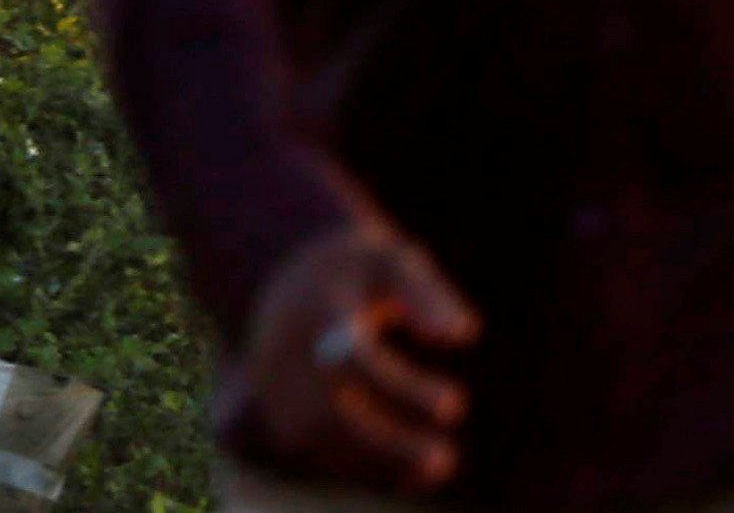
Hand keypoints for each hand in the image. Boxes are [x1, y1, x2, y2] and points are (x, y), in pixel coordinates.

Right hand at [241, 220, 481, 492]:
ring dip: (376, 465)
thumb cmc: (350, 272)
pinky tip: (410, 473)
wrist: (276, 284)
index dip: (404, 390)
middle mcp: (282, 363)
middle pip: (331, 419)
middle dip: (388, 445)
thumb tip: (465, 333)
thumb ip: (426, 294)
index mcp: (314, 317)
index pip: (357, 364)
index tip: (456, 405)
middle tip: (444, 459)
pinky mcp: (268, 421)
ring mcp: (270, 396)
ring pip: (321, 447)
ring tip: (438, 465)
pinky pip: (313, 456)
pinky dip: (359, 469)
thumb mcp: (386, 261)